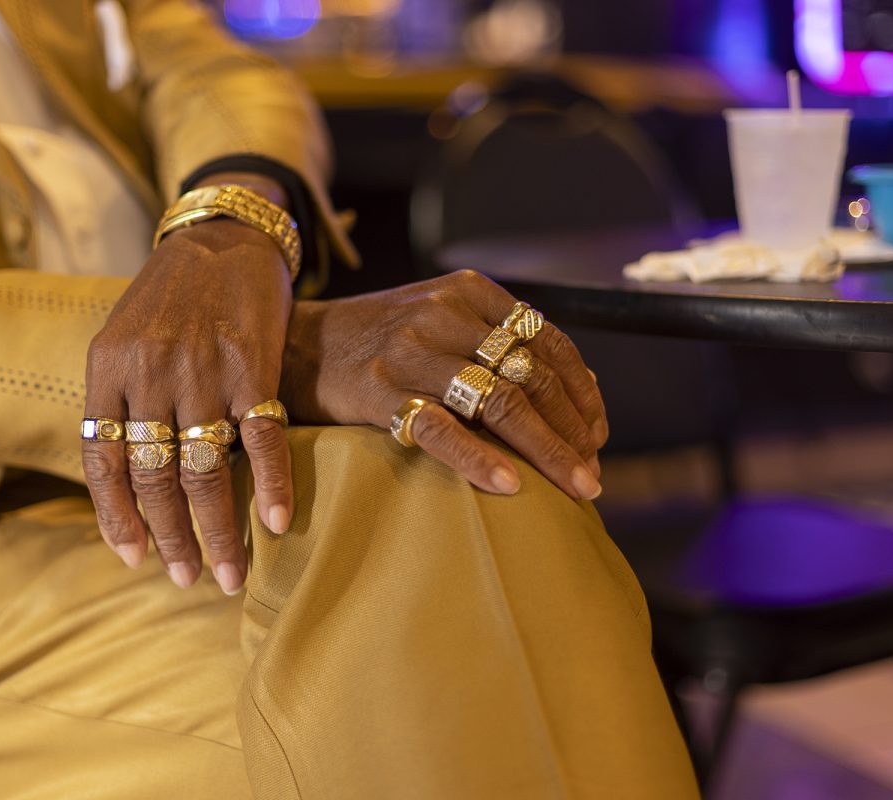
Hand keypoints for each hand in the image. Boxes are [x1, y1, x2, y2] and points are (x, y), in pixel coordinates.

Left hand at [82, 213, 292, 592]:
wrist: (222, 236)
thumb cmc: (169, 294)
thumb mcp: (121, 336)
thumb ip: (117, 399)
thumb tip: (122, 478)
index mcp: (108, 369)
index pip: (102, 462)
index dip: (116, 519)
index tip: (133, 559)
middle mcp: (151, 373)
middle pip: (154, 477)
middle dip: (171, 538)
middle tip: (186, 579)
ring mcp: (204, 370)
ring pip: (205, 469)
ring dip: (218, 530)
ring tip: (229, 572)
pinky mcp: (255, 365)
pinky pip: (262, 438)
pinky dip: (270, 484)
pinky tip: (276, 523)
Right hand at [280, 270, 607, 498]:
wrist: (294, 344)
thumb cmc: (379, 340)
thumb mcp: (440, 316)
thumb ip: (497, 339)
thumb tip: (576, 387)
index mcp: (469, 291)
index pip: (547, 342)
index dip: (582, 393)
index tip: (598, 435)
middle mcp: (445, 313)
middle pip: (532, 376)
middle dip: (573, 431)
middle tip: (592, 473)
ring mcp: (412, 350)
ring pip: (501, 403)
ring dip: (547, 451)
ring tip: (576, 487)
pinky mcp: (380, 390)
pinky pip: (442, 429)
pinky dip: (480, 460)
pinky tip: (510, 487)